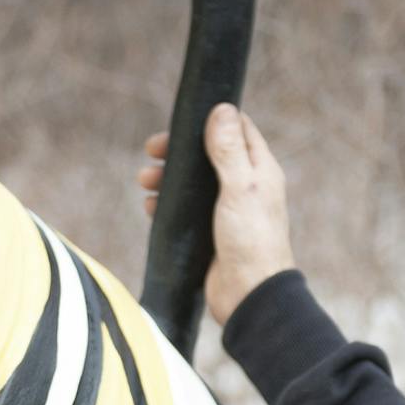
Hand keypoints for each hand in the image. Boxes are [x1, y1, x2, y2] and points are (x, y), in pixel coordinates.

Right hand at [138, 103, 295, 323]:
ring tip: (144, 180)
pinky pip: (183, 210)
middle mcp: (244, 186)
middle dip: (179, 150)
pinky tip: (150, 206)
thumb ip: (229, 150)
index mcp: (260, 170)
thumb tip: (222, 109)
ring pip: (192, 182)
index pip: (238, 129)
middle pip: (208, 154)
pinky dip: (165, 203)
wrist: (248, 295)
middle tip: (152, 151)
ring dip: (167, 176)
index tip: (182, 122)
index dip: (210, 120)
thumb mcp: (239, 188)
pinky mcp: (209, 232)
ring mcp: (226, 209)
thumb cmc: (251, 241)